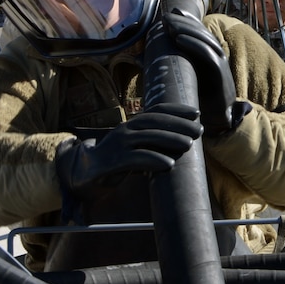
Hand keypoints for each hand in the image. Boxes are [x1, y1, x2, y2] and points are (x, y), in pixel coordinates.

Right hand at [56, 103, 202, 197]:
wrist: (85, 173)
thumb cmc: (116, 160)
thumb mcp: (136, 148)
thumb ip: (154, 143)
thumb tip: (184, 142)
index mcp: (132, 124)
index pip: (157, 111)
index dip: (177, 110)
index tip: (197, 114)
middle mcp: (125, 129)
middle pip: (155, 122)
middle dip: (179, 125)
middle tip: (199, 131)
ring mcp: (118, 144)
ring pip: (147, 137)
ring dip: (170, 139)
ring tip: (189, 144)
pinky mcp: (113, 161)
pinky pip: (136, 158)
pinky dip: (154, 160)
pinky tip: (169, 164)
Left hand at [162, 10, 249, 134]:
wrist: (216, 119)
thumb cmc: (197, 97)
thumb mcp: (180, 77)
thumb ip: (165, 65)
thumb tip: (138, 57)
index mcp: (207, 53)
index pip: (197, 31)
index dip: (184, 21)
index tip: (167, 16)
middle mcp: (215, 55)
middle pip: (200, 32)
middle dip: (183, 22)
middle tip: (165, 18)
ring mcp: (220, 63)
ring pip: (205, 40)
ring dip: (187, 30)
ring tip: (170, 26)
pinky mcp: (221, 74)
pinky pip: (208, 55)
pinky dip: (194, 45)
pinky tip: (180, 39)